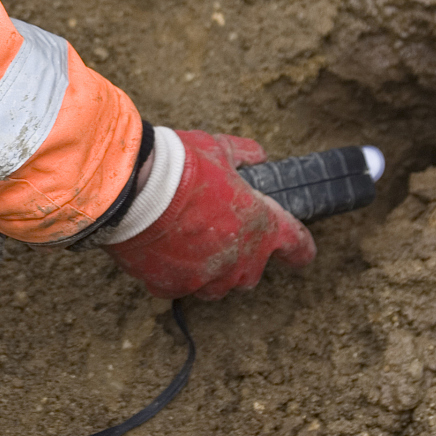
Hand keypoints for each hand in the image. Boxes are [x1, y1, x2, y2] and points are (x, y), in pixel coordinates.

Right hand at [104, 130, 314, 300]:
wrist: (134, 190)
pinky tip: (162, 250)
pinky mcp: (172, 287)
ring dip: (211, 270)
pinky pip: (180, 285)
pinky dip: (175, 272)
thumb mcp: (219, 149)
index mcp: (262, 227)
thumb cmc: (182, 167)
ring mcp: (206, 279)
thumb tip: (258, 155)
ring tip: (190, 244)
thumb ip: (243, 154)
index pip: (297, 246)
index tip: (300, 252)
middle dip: (242, 257)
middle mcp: (240, 261)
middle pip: (252, 272)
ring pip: (217, 285)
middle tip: (221, 233)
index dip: (300, 249)